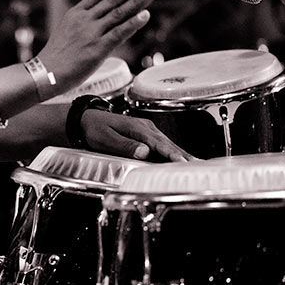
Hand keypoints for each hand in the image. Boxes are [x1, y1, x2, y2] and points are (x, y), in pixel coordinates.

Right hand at [39, 0, 155, 90]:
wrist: (45, 73)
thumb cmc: (56, 57)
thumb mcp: (67, 31)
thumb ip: (84, 22)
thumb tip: (103, 19)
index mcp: (76, 13)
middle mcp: (84, 19)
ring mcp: (91, 33)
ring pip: (118, 13)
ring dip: (137, 1)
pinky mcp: (97, 49)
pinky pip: (119, 33)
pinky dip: (133, 23)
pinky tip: (145, 15)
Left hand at [80, 109, 194, 161]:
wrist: (85, 119)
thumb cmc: (94, 129)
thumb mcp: (105, 138)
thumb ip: (124, 145)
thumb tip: (144, 151)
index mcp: (137, 128)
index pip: (158, 143)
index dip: (171, 154)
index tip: (182, 162)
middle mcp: (145, 127)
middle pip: (168, 143)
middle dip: (183, 154)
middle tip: (199, 164)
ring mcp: (146, 130)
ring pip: (167, 143)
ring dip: (181, 153)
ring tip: (196, 163)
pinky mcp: (144, 135)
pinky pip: (161, 144)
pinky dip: (172, 151)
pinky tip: (180, 159)